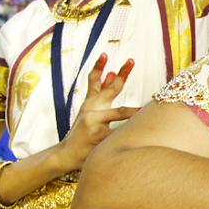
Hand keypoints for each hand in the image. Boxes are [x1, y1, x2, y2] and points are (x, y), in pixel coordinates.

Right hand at [55, 54, 139, 172]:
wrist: (66, 154)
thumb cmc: (83, 132)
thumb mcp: (91, 110)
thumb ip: (102, 93)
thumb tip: (112, 73)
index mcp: (90, 102)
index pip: (94, 80)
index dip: (99, 66)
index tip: (105, 53)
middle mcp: (91, 109)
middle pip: (110, 89)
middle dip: (122, 75)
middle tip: (132, 60)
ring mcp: (93, 122)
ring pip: (118, 112)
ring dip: (132, 111)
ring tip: (142, 109)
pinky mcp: (97, 136)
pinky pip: (117, 133)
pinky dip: (128, 133)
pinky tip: (138, 132)